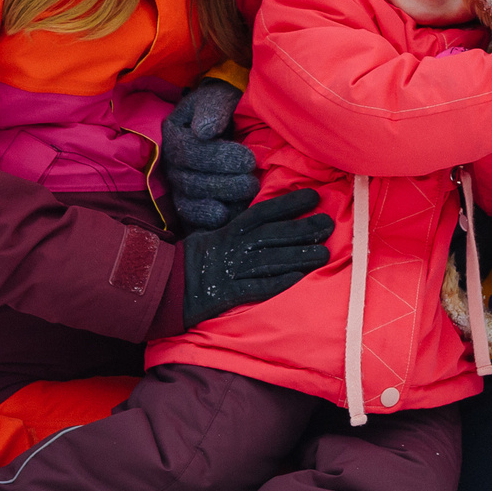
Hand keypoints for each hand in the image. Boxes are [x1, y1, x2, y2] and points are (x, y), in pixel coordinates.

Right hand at [160, 78, 259, 228]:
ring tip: (247, 196)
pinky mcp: (189, 201)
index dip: (217, 159)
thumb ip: (213, 110)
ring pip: (191, 201)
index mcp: (173, 133)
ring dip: (220, 201)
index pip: (189, 152)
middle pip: (190, 181)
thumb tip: (204, 132)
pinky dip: (209, 219)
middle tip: (252, 182)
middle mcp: (170, 162)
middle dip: (224, 184)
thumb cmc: (223, 107)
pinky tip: (230, 215)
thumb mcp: (219, 98)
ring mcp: (178, 183)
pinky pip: (192, 216)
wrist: (228, 118)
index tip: (248, 160)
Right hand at [180, 188, 332, 328]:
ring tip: (324, 253)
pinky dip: (277, 283)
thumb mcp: (209, 237)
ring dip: (299, 256)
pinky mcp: (228, 294)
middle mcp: (232, 248)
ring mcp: (231, 271)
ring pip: (271, 260)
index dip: (289, 203)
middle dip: (302, 229)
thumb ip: (236, 229)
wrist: (163, 287)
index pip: (263, 213)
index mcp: (228, 231)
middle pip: (273, 235)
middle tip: (328, 223)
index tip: (314, 196)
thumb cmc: (189, 262)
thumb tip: (264, 221)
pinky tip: (298, 279)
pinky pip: (256, 288)